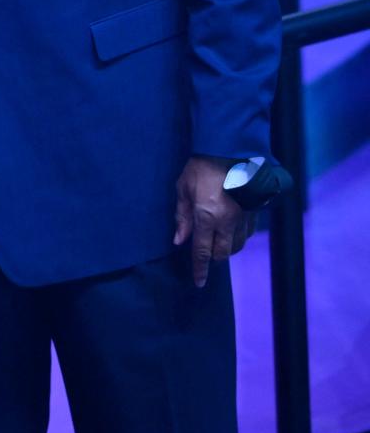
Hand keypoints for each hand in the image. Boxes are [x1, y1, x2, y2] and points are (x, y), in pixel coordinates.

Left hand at [173, 157, 255, 287]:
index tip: (198, 282)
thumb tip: (179, 240)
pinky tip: (231, 232)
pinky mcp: (254, 211)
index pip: (202, 251)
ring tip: (217, 243)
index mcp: (206, 217)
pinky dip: (238, 238)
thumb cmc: (201, 167)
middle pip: (222, 253)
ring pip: (236, 246)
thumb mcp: (183, 188)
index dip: (200, 269)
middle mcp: (226, 222)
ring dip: (226, 249)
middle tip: (206, 255)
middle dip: (213, 258)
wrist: (230, 150)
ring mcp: (243, 218)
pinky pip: (247, 234)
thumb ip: (182, 216)